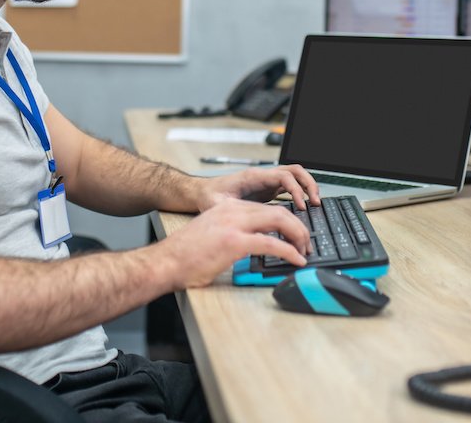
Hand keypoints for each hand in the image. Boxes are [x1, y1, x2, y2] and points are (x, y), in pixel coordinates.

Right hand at [160, 198, 310, 287]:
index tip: (295, 235)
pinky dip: (289, 251)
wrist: (165, 262)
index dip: (287, 221)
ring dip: (297, 236)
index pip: (266, 207)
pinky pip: (272, 243)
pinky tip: (296, 260)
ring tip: (304, 251)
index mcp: (228, 209)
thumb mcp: (212, 236)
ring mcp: (234, 225)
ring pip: (279, 221)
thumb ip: (233, 234)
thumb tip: (255, 247)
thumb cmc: (184, 256)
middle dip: (297, 227)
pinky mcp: (235, 242)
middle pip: (278, 210)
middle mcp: (232, 212)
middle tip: (305, 243)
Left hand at [197, 164, 320, 211]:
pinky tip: (303, 207)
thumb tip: (241, 219)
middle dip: (308, 184)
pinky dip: (300, 193)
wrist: (203, 192)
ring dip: (307, 186)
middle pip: (295, 171)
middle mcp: (263, 176)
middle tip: (315, 203)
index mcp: (253, 177)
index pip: (283, 176)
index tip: (301, 206)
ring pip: (295, 176)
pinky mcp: (268, 189)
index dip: (296, 190)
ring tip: (315, 203)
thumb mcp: (217, 204)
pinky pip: (290, 186)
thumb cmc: (209, 196)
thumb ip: (230, 209)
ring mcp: (267, 181)